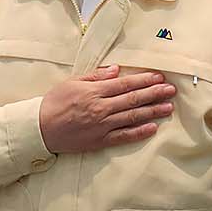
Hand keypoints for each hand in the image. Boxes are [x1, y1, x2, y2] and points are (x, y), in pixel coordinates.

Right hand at [38, 65, 173, 153]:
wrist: (40, 128)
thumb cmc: (54, 102)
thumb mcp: (72, 82)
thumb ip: (95, 75)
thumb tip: (116, 70)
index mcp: (94, 91)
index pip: (125, 84)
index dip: (144, 80)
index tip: (159, 77)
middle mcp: (101, 108)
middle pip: (133, 99)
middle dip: (155, 93)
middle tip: (171, 90)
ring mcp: (102, 125)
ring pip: (132, 117)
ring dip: (152, 111)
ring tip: (168, 107)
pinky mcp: (100, 141)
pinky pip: (123, 136)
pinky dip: (139, 132)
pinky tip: (152, 127)